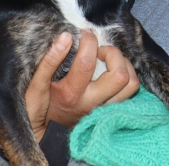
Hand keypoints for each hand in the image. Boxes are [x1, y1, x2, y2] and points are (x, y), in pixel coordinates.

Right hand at [25, 30, 139, 140]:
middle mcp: (92, 103)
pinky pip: (130, 91)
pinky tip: (112, 70)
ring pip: (131, 84)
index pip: (87, 62)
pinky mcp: (112, 111)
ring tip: (108, 59)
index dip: (88, 41)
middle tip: (99, 50)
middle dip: (113, 53)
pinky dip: (127, 75)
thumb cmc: (41, 106)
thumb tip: (66, 36)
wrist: (47, 133)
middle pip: (119, 76)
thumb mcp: (36, 85)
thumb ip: (48, 60)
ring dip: (124, 64)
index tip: (84, 34)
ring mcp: (105, 108)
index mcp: (71, 94)